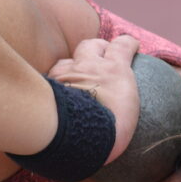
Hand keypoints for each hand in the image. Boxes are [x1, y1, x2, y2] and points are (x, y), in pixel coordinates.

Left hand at [47, 35, 140, 163]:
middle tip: (98, 58)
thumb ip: (123, 109)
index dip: (127, 44)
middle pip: (91, 45)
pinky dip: (54, 85)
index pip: (122, 46)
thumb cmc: (108, 133)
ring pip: (66, 62)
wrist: (77, 137)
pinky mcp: (48, 87)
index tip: (131, 46)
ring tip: (72, 80)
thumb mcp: (126, 120)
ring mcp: (65, 74)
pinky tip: (54, 95)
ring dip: (71, 68)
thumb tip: (122, 123)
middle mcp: (89, 66)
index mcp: (114, 71)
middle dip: (96, 48)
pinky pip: (50, 80)